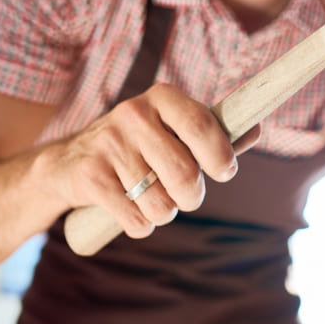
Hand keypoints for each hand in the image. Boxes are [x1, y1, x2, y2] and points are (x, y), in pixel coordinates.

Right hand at [39, 83, 259, 237]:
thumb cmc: (140, 146)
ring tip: (154, 200)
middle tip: (188, 197)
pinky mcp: (90, 176)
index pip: (201, 125)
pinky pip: (137, 219)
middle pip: (185, 173)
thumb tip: (256, 129)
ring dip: (166, 213)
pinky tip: (133, 210)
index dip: (221, 156)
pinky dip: (142, 225)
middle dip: (193, 196)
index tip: (225, 172)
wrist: (69, 163)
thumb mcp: (174, 130)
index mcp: (161, 97)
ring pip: (162, 203)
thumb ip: (214, 133)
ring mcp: (108, 144)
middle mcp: (133, 114)